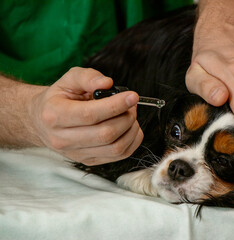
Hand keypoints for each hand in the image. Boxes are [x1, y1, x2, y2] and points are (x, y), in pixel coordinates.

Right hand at [29, 67, 143, 164]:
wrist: (43, 121)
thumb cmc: (58, 99)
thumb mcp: (68, 80)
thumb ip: (88, 77)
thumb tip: (107, 83)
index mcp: (55, 115)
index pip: (90, 114)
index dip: (116, 105)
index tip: (132, 96)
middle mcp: (63, 139)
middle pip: (105, 134)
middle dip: (126, 117)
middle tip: (131, 104)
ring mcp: (76, 153)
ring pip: (115, 148)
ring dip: (131, 129)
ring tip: (130, 114)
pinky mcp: (89, 161)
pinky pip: (119, 155)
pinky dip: (132, 140)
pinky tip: (130, 127)